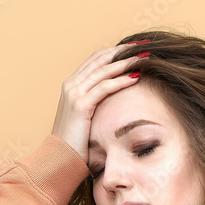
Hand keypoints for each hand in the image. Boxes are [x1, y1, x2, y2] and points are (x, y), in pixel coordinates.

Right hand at [50, 42, 147, 164]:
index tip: (136, 48)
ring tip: (144, 58)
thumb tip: (115, 98)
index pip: (96, 59)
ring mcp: (73, 94)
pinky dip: (120, 80)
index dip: (116, 51)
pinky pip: (104, 88)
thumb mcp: (85, 117)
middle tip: (144, 46)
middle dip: (124, 51)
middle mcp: (71, 85)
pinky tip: (135, 77)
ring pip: (103, 70)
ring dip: (126, 62)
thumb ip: (96, 103)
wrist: (59, 158)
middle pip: (100, 59)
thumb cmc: (75, 142)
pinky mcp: (80, 105)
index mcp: (71, 85)